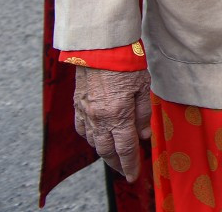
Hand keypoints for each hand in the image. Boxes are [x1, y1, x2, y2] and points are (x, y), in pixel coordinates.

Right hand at [72, 66, 150, 181]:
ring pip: (93, 142)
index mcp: (117, 115)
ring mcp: (85, 112)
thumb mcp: (143, 87)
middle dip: (117, 164)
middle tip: (125, 171)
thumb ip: (143, 113)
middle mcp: (98, 118)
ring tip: (114, 158)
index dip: (130, 164)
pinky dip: (90, 138)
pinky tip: (97, 139)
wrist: (100, 47)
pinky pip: (82, 129)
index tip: (134, 174)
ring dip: (104, 153)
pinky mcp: (77, 105)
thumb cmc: (125, 63)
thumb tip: (143, 135)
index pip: (125, 148)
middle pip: (107, 150)